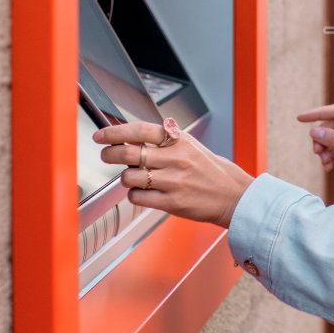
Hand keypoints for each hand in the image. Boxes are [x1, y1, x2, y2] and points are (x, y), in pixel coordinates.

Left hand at [94, 117, 253, 226]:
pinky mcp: (171, 201)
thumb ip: (164, 141)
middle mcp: (175, 158)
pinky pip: (138, 197)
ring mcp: (173, 181)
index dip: (115, 132)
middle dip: (110, 154)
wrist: (233, 195)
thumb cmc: (210, 170)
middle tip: (106, 155)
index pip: (140, 131)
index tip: (101, 136)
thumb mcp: (191, 146)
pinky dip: (135, 194)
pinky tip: (144, 192)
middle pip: (129, 153)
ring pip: (130, 177)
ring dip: (127, 178)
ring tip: (136, 178)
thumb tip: (130, 137)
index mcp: (179, 141)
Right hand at [297, 103, 333, 203]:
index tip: (300, 118)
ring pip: (331, 138)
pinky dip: (328, 157)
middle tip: (317, 151)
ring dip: (324, 149)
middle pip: (332, 125)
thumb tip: (314, 131)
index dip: (318, 113)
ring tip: (324, 161)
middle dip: (322, 137)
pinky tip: (327, 167)